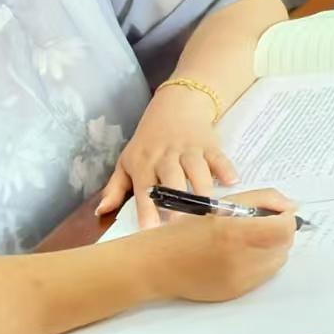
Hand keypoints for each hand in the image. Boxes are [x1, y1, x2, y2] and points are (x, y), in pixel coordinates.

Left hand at [99, 83, 238, 227]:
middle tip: (179, 221)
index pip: (144, 188)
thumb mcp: (127, 160)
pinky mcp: (209, 144)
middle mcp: (165, 156)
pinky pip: (218, 157)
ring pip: (196, 169)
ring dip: (202, 188)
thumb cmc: (149, 139)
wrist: (176, 105)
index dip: (146, 209)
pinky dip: (226, 169)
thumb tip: (101, 212)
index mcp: (143, 163)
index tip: (149, 228)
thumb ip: (115, 188)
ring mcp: (189, 149)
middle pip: (171, 178)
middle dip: (175, 199)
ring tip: (207, 208)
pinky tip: (232, 182)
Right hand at [141, 189, 298, 302]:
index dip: (286, 218)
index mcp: (236, 234)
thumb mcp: (222, 205)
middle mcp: (241, 261)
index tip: (277, 213)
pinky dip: (258, 264)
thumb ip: (261, 200)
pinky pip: (262, 277)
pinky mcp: (236, 294)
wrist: (155, 265)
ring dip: (271, 249)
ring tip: (247, 240)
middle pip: (284, 246)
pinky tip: (237, 256)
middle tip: (261, 225)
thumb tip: (291, 206)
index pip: (285, 229)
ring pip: (276, 263)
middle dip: (279, 233)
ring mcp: (240, 281)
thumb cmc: (184, 231)